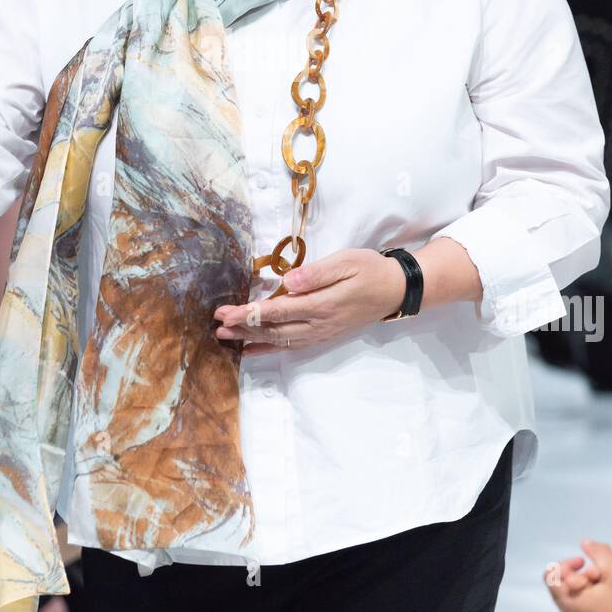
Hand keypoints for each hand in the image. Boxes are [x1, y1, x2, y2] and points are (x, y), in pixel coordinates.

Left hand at [214, 248, 405, 356]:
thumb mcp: (346, 262)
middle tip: (216, 324)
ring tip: (225, 337)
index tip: (225, 312)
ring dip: (251, 339)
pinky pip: (291, 346)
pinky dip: (269, 348)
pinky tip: (251, 349)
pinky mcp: (323, 335)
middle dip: (242, 328)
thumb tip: (288, 283)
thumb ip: (317, 273)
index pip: (277, 312)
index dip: (248, 313)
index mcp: (322, 305)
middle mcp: (318, 324)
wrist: (395, 290)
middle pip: (273, 330)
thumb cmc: (370, 270)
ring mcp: (321, 333)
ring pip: (279, 340)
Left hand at [544, 539, 611, 611]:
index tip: (585, 563)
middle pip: (565, 588)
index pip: (551, 575)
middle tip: (602, 578)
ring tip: (609, 595)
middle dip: (582, 577)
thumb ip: (599, 552)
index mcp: (568, 603)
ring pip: (574, 604)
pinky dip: (591, 610)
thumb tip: (585, 543)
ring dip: (587, 594)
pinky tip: (610, 610)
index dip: (567, 564)